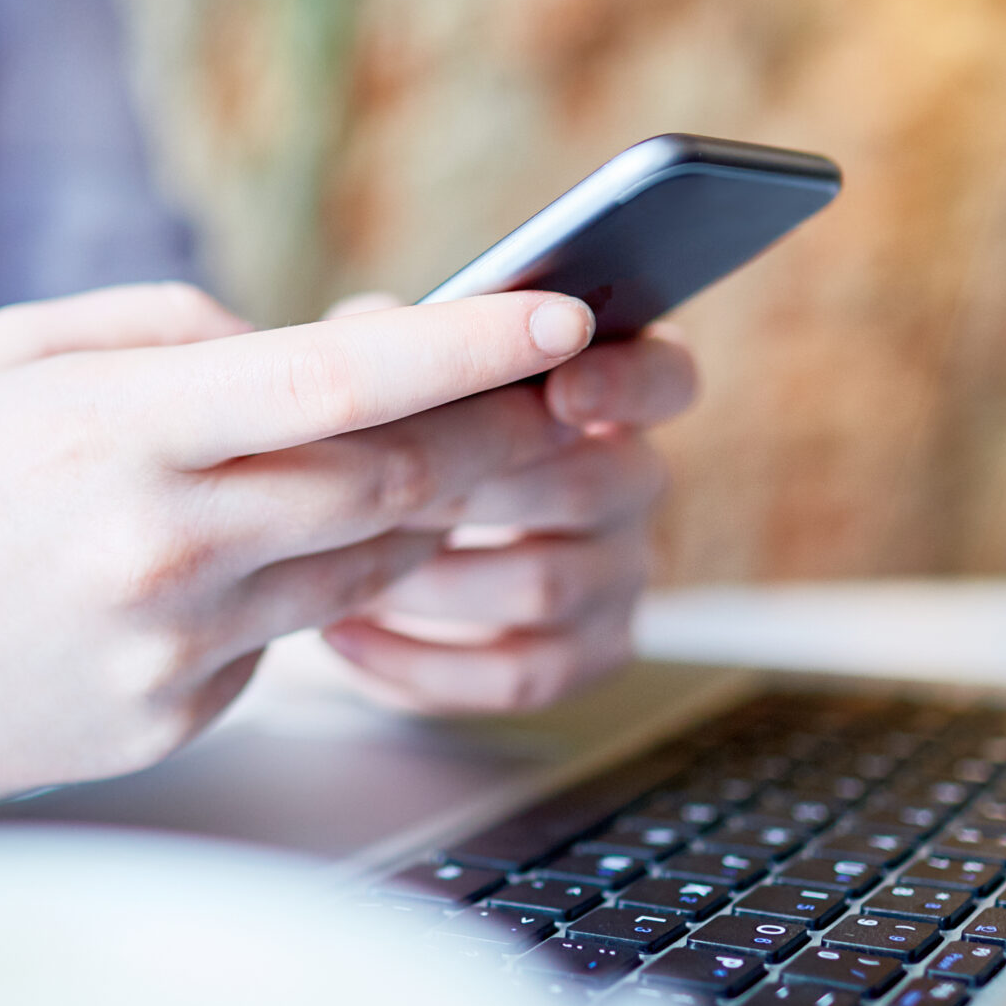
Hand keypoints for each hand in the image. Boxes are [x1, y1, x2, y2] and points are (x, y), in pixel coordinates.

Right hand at [0, 281, 600, 817]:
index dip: (472, 349)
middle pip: (393, 485)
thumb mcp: (12, 357)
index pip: (339, 381)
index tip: (568, 315)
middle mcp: (156, 544)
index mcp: (116, 430)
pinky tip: (222, 569)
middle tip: (536, 396)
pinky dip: (294, 590)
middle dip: (482, 438)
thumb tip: (302, 344)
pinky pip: (285, 638)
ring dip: (406, 514)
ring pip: (362, 568)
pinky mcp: (171, 722)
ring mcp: (168, 649)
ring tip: (397, 466)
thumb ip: (172, 330)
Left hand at [315, 299, 698, 714]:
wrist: (367, 546)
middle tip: (376, 488)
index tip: (561, 389)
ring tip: (340, 565)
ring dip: (430, 579)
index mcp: (610, 390)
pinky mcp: (588, 654)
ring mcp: (620, 574)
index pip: (664, 377)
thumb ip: (392, 340)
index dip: (624, 383)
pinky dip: (422, 661)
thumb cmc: (393, 433)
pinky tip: (346, 634)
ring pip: (546, 586)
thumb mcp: (388, 370)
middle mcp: (634, 481)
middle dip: (471, 488)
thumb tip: (371, 332)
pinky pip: (521, 674)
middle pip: (590, 487)